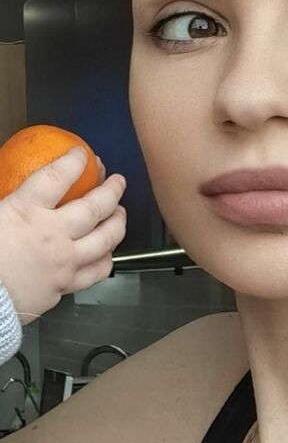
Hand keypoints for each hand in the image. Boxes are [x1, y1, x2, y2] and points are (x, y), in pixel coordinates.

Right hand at [0, 148, 126, 322]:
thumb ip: (3, 197)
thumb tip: (5, 186)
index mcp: (25, 211)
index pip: (57, 177)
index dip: (73, 162)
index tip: (81, 154)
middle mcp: (52, 234)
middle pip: (94, 207)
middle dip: (111, 191)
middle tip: (118, 182)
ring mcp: (63, 262)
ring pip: (104, 240)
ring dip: (118, 223)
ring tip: (121, 214)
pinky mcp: (65, 287)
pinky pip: (95, 273)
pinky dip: (106, 261)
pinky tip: (107, 255)